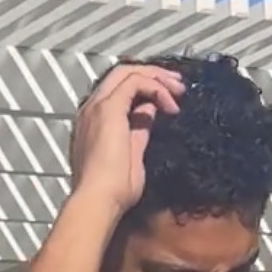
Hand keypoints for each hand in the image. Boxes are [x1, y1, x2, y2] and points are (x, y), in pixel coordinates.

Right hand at [67, 62, 183, 225]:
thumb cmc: (113, 190)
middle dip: (154, 75)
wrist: (98, 200)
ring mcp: (97, 106)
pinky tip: (170, 104)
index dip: (146, 86)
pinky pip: (134, 82)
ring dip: (157, 77)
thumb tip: (149, 112)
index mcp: (95, 120)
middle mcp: (92, 108)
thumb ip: (139, 130)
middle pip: (123, 73)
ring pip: (128, 72)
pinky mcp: (109, 109)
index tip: (168, 98)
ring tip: (178, 91)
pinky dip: (156, 88)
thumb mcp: (133, 153)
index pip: (119, 89)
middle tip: (178, 86)